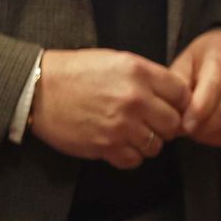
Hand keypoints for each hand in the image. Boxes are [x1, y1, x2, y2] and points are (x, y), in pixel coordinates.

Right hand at [30, 49, 189, 168]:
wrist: (39, 90)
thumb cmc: (77, 72)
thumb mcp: (117, 60)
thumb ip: (147, 76)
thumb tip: (172, 93)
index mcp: (139, 73)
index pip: (182, 93)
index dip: (180, 102)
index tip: (172, 106)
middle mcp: (134, 99)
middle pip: (174, 123)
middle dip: (167, 125)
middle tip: (154, 123)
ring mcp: (121, 125)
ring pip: (156, 145)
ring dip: (149, 142)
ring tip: (135, 133)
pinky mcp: (105, 146)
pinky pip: (134, 160)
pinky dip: (131, 156)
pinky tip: (121, 144)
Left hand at [171, 28, 220, 146]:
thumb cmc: (207, 56)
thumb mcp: (187, 60)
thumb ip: (177, 85)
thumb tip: (171, 114)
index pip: (214, 89)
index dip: (198, 112)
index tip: (184, 126)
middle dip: (204, 128)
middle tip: (188, 132)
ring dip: (214, 134)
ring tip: (198, 132)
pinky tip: (213, 133)